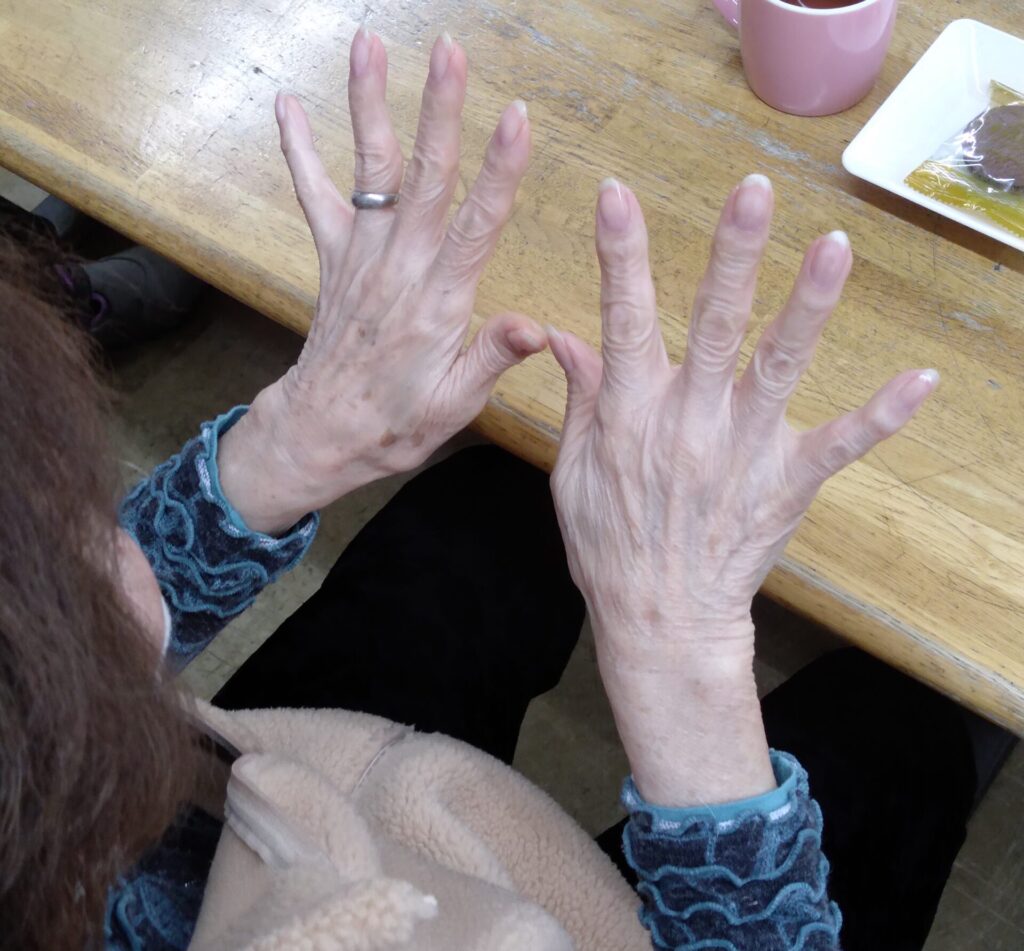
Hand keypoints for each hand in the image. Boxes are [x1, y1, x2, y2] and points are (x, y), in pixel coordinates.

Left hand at [219, 31, 541, 533]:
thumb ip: (490, 359)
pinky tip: (287, 105)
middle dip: (441, 111)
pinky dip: (299, 151)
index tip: (518, 118)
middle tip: (451, 51)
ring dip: (371, 105)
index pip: (476, 226)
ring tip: (369, 44)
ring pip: (372, 171)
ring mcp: (362, 257)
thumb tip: (534, 327)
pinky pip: (316, 198)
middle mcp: (398, 267)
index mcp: (437, 302)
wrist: (320, 433)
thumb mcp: (453, 406)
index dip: (499, 171)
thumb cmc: (393, 424)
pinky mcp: (336, 259)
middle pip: (425, 178)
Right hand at [548, 175, 937, 805]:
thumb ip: (580, 397)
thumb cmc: (610, 546)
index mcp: (632, 415)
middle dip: (732, 255)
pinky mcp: (785, 484)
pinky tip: (921, 379)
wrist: (659, 620)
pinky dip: (880, 415)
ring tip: (834, 247)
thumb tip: (564, 334)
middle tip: (753, 192)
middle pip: (714, 327)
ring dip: (806, 308)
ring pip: (778, 369)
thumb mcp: (572, 472)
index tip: (616, 194)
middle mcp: (689, 423)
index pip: (622, 320)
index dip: (619, 256)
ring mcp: (742, 453)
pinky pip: (839, 446)